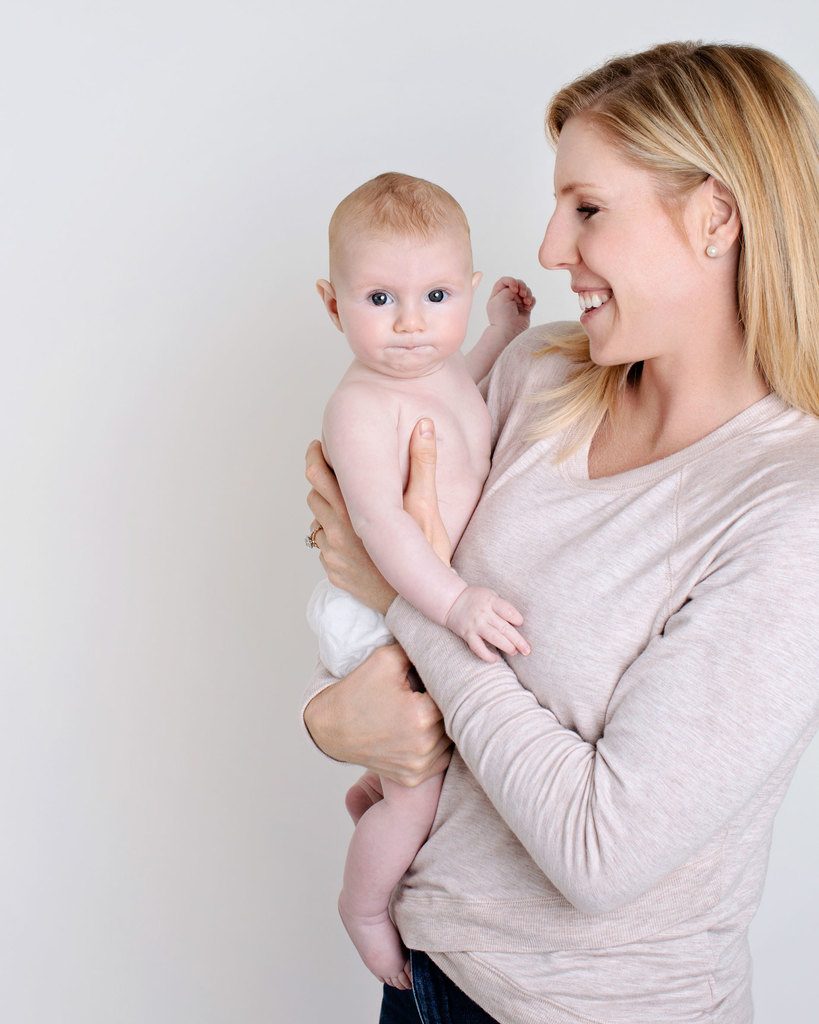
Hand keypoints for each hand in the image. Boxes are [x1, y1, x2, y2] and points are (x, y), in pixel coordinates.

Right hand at [304, 644, 451, 785]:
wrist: (330, 727)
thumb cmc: (356, 693)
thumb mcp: (386, 659)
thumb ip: (418, 649)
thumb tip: (441, 650)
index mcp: (421, 716)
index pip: (452, 694)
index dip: (445, 684)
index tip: (435, 678)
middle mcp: (423, 746)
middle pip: (453, 719)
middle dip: (444, 704)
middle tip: (429, 694)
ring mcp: (418, 766)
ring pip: (449, 741)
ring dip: (442, 726)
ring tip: (422, 712)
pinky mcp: (412, 777)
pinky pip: (439, 760)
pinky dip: (435, 746)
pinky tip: (420, 732)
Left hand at [305, 419, 452, 610]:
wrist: (418, 603)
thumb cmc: (426, 554)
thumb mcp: (427, 506)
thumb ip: (422, 463)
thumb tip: (424, 425)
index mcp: (354, 510)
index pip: (318, 474)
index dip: (317, 455)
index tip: (322, 446)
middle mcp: (336, 531)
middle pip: (313, 494)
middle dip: (322, 481)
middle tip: (336, 472)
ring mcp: (332, 554)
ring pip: (316, 521)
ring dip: (327, 510)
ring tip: (350, 506)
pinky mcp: (334, 572)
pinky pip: (323, 546)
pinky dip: (333, 537)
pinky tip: (354, 536)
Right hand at [445, 585, 529, 661]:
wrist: (451, 601)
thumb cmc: (476, 599)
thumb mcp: (490, 595)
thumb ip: (502, 607)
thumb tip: (518, 625)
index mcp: (491, 601)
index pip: (508, 611)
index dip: (517, 619)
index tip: (520, 624)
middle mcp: (483, 613)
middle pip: (504, 628)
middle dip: (518, 641)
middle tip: (527, 650)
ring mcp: (475, 625)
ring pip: (494, 638)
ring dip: (507, 647)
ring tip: (514, 652)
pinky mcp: (467, 635)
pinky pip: (478, 648)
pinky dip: (487, 656)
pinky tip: (495, 659)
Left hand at [486, 277, 534, 339]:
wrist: (509, 332)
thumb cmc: (502, 315)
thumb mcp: (500, 296)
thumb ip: (509, 287)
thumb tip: (517, 290)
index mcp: (497, 295)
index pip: (504, 281)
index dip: (511, 281)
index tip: (514, 288)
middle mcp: (506, 299)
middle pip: (517, 284)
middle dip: (522, 287)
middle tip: (522, 294)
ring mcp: (516, 304)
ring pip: (525, 291)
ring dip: (528, 294)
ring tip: (526, 302)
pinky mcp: (525, 309)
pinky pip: (531, 300)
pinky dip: (532, 301)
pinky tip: (529, 307)